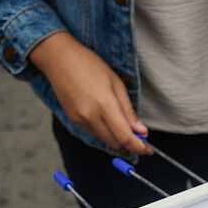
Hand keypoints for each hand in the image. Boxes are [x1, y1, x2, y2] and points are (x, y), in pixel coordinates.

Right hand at [30, 31, 147, 152]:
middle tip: (140, 136)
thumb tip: (141, 131)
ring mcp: (80, 119)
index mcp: (104, 105)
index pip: (126, 137)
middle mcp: (91, 116)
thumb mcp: (116, 84)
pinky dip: (106, 132)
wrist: (58, 58)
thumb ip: (128, 111)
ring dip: (118, 138)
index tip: (149, 149)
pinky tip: (109, 120)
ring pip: (105, 140)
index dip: (139, 147)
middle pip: (116, 143)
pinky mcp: (73, 119)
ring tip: (126, 126)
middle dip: (130, 144)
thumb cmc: (89, 65)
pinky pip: (94, 132)